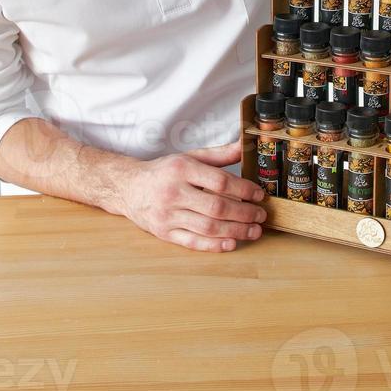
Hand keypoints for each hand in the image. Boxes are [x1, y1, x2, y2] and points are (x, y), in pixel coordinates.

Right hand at [118, 140, 266, 251]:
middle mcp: (174, 191)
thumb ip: (219, 154)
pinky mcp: (164, 233)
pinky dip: (214, 245)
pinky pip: (192, 242)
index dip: (244, 190)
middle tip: (261, 216)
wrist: (129, 188)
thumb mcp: (189, 157)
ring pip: (207, 227)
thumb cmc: (165, 171)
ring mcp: (168, 215)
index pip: (219, 181)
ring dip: (235, 231)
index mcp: (182, 169)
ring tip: (254, 231)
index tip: (259, 195)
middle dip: (244, 213)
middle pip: (216, 207)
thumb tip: (245, 145)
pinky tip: (231, 243)